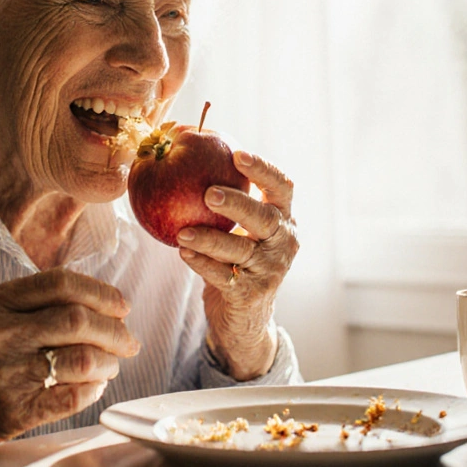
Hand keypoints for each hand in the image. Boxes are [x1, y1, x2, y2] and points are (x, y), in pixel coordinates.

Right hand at [0, 269, 139, 466]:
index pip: (60, 283)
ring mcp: (5, 373)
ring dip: (109, 362)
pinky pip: (72, 396)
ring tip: (112, 365)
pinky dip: (93, 390)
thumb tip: (99, 302)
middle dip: (116, 330)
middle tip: (130, 340)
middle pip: (78, 320)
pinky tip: (93, 387)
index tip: (122, 305)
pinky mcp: (13, 410)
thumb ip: (32, 305)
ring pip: (82, 358)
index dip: (101, 292)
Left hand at [176, 150, 297, 379]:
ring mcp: (270, 270)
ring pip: (241, 250)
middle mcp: (283, 242)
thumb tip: (187, 150)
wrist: (244, 316)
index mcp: (283, 218)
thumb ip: (224, 199)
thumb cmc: (236, 258)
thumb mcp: (239, 228)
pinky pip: (224, 276)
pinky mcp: (252, 295)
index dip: (263, 169)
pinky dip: (202, 264)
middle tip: (208, 194)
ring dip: (210, 238)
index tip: (237, 154)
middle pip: (265, 218)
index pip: (282, 187)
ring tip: (183, 230)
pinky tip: (183, 252)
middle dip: (238, 204)